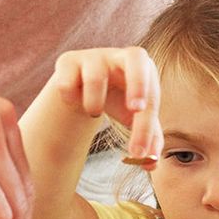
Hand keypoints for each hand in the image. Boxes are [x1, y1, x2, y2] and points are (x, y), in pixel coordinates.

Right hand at [49, 47, 162, 167]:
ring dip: (94, 103)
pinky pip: (67, 83)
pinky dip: (70, 99)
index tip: (138, 152)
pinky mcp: (68, 61)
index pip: (151, 96)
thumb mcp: (134, 120)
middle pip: (136, 56)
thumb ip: (147, 140)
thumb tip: (151, 162)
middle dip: (138, 84)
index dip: (146, 126)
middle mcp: (120, 56)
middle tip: (134, 111)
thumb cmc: (117, 100)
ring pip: (95, 78)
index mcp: (144, 69)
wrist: (82, 84)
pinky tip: (73, 100)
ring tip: (93, 111)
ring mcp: (93, 56)